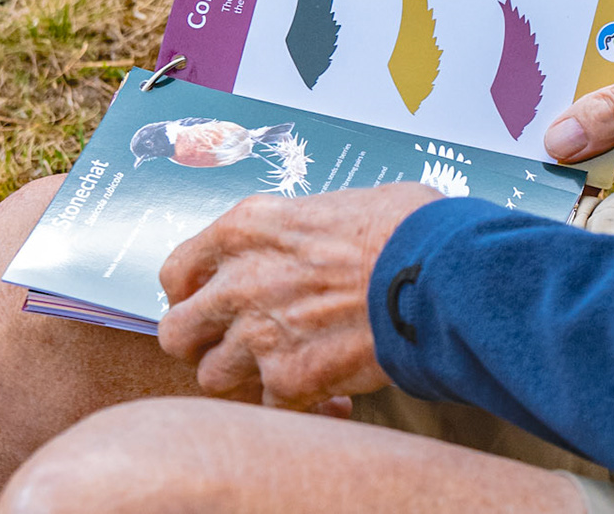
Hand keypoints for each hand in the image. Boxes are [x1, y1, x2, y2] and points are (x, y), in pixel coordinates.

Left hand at [157, 182, 439, 410]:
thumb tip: (297, 251)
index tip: (208, 299)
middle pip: (177, 333)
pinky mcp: (289, 380)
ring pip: (214, 376)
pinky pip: (270, 406)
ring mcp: (259, 335)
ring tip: (284, 364)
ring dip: (246, 375)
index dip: (190, 291)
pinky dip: (297, 402)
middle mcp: (239, 281)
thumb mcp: (330, 207)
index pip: (176, 272)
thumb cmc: (401, 227)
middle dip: (202, 341)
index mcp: (246, 229)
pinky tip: (329, 390)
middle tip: (234, 340)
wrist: (438, 271)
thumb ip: (291, 235)